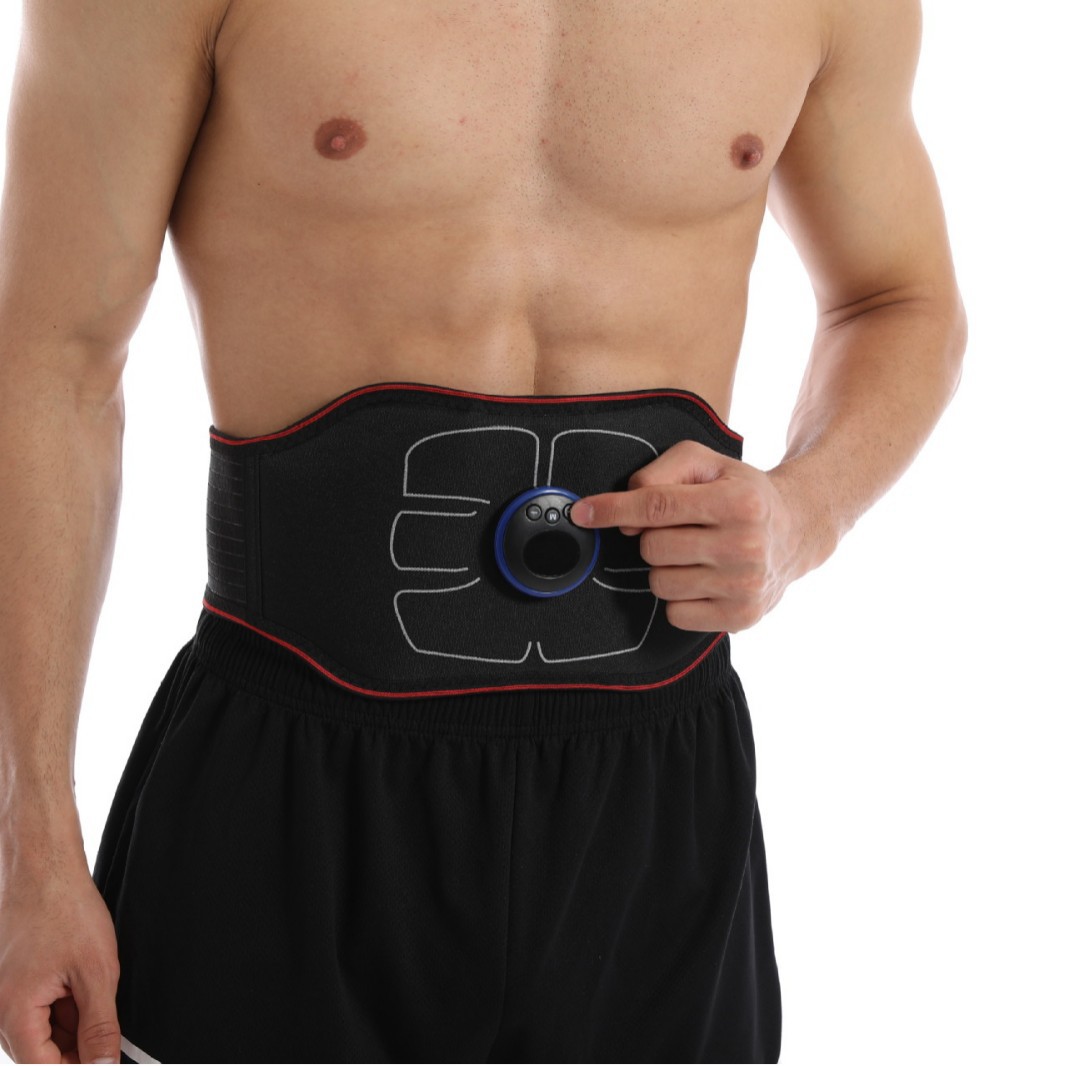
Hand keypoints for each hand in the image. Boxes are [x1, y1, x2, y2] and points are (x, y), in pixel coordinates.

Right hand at [0, 858, 120, 1063]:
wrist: (43, 868)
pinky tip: (83, 982)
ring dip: (74, 1023)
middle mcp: (0, 1011)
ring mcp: (5, 996)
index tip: (108, 1059)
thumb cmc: (64, 909)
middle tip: (110, 1026)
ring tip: (93, 987)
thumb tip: (105, 1065)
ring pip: (43, 1032)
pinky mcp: (14, 983)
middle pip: (42, 1053)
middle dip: (78, 1046)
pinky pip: (39, 1010)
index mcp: (12, 1015)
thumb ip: (100, 1026)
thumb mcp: (96, 972)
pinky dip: (65, 1004)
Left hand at [569, 439, 804, 632]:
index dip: (612, 510)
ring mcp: (744, 586)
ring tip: (695, 555)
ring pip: (660, 583)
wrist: (796, 531)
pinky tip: (703, 579)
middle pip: (652, 549)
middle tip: (681, 530)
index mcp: (737, 501)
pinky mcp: (741, 617)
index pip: (656, 506)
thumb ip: (660, 472)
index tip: (583, 513)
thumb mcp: (706, 463)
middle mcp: (745, 545)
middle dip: (652, 538)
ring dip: (665, 569)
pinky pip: (675, 613)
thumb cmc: (740, 494)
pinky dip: (679, 597)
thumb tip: (625, 515)